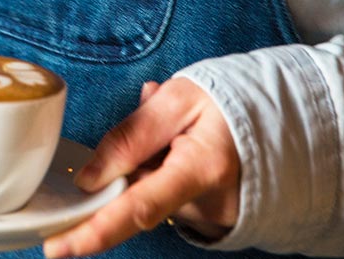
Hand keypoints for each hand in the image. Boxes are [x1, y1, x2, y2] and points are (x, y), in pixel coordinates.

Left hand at [42, 78, 239, 257]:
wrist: (285, 120)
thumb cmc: (232, 103)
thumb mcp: (179, 99)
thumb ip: (132, 136)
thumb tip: (88, 178)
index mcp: (202, 168)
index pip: (138, 207)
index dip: (96, 231)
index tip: (58, 247)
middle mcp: (210, 204)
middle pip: (138, 202)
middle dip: (128, 173)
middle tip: (162, 134)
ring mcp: (213, 217)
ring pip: (152, 199)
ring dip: (149, 170)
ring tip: (181, 137)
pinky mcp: (212, 220)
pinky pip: (168, 201)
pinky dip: (164, 177)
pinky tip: (185, 152)